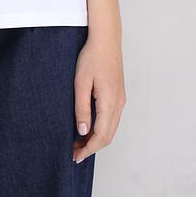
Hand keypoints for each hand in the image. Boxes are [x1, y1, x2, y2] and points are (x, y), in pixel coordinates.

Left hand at [72, 31, 126, 163]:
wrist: (106, 40)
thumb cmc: (91, 58)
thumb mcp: (81, 82)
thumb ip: (82, 108)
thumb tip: (83, 131)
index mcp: (110, 102)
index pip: (101, 136)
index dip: (88, 149)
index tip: (75, 156)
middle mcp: (119, 104)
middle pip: (108, 136)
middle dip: (92, 147)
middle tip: (74, 153)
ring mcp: (121, 100)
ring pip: (111, 129)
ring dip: (97, 139)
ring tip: (79, 143)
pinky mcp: (119, 95)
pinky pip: (112, 119)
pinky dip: (102, 129)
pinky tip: (89, 128)